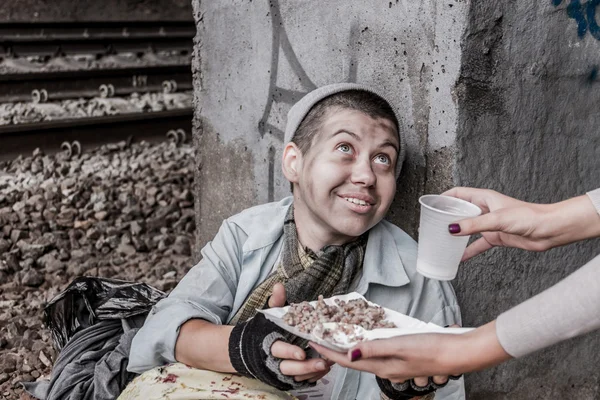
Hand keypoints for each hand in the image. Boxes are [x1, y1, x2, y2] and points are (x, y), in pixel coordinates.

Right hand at [268, 283, 333, 382]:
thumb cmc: (264, 330)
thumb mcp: (270, 314)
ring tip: (329, 364)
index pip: (278, 349)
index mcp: (269, 344)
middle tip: (323, 362)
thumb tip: (279, 285)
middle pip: (289, 368)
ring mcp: (281, 371)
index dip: (289, 352)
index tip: (302, 353)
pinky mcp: (288, 378)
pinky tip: (325, 368)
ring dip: (313, 372)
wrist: (251, 349)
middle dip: (306, 367)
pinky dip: (313, 376)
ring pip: (297, 376)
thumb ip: (276, 302)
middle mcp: (274, 361)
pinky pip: (302, 381)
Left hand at [309, 321, 510, 381]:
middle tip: (322, 338)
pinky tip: (369, 337)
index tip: (313, 342)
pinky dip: (368, 345)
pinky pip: (379, 353)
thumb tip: (348, 355)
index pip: (348, 361)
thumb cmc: (430, 348)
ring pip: (366, 357)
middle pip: (355, 360)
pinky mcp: (405, 359)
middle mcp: (386, 369)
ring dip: (351, 347)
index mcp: (382, 367)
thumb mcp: (399, 346)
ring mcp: (396, 365)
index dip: (329, 352)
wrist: (458, 353)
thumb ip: (372, 349)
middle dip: (336, 351)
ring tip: (339, 336)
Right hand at [442, 187, 599, 259]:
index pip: (458, 194)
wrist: (549, 230)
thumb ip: (473, 225)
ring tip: (440, 242)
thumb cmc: (528, 217)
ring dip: (455, 235)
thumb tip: (451, 229)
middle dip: (446, 217)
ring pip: (467, 228)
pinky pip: (477, 244)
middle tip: (430, 226)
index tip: (430, 205)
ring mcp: (490, 224)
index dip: (443, 198)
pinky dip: (468, 251)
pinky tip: (459, 258)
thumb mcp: (497, 220)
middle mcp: (485, 209)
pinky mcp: (496, 237)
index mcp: (484, 198)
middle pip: (460, 211)